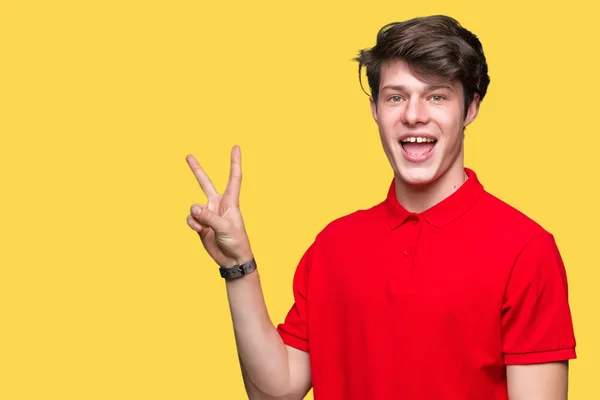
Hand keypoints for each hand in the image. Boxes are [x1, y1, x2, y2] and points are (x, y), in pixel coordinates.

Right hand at [186, 145, 252, 267]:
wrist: (232, 259)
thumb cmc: (236, 241)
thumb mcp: (225, 227)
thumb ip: (208, 216)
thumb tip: (193, 207)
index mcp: (230, 201)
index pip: (234, 178)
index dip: (234, 162)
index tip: (236, 147)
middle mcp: (218, 204)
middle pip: (205, 183)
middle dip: (197, 170)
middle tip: (188, 155)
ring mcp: (208, 214)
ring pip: (194, 207)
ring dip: (196, 216)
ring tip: (203, 226)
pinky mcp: (200, 224)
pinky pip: (191, 219)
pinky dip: (193, 224)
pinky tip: (200, 230)